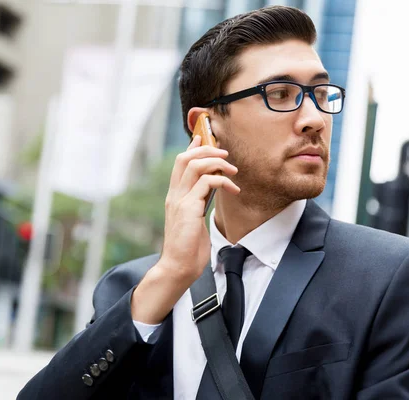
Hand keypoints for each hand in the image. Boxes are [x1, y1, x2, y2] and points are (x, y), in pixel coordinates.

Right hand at [131, 136, 238, 323]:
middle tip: (225, 153)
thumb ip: (199, 202)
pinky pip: (207, 182)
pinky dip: (223, 180)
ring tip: (233, 170)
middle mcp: (174, 194)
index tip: (206, 139)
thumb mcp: (194, 220)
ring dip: (217, 161)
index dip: (193, 147)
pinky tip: (233, 189)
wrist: (178, 267)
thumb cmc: (188, 248)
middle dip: (207, 149)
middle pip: (184, 157)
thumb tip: (212, 190)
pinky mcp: (189, 208)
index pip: (180, 163)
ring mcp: (179, 200)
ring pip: (195, 164)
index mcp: (174, 196)